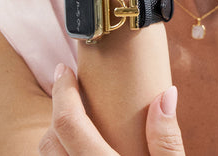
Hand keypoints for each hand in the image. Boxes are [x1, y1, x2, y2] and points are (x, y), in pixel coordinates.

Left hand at [38, 64, 184, 154]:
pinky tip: (79, 142)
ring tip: (74, 113)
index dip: (61, 92)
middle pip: (49, 141)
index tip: (64, 69)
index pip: (67, 124)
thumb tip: (167, 94)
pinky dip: (61, 149)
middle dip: (56, 109)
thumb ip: (167, 139)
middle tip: (70, 87)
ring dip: (56, 132)